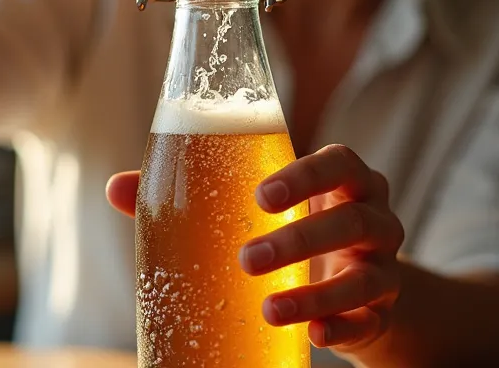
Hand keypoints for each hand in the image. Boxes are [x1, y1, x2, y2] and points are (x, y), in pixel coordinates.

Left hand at [105, 144, 404, 353]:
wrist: (359, 284)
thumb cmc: (295, 226)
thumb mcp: (259, 207)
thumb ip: (196, 192)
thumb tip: (116, 188)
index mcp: (345, 180)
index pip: (339, 163)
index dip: (306, 177)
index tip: (262, 196)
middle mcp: (374, 218)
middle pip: (353, 219)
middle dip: (301, 238)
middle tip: (247, 260)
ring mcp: (383, 266)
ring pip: (366, 276)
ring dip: (318, 293)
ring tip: (269, 310)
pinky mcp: (381, 311)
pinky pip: (369, 320)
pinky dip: (342, 328)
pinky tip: (312, 334)